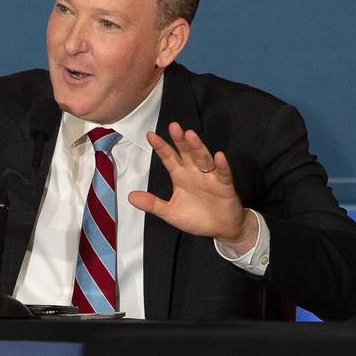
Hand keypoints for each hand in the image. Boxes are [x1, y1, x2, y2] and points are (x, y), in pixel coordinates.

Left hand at [128, 122, 257, 253]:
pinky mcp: (224, 185)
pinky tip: (218, 156)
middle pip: (186, 152)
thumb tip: (130, 197)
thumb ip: (152, 204)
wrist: (220, 229)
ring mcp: (210, 177)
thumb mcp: (170, 212)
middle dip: (180, 140)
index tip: (150, 135)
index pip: (168, 157)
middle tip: (173, 126)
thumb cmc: (196, 217)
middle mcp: (194, 172)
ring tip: (190, 135)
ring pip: (203, 158)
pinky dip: (221, 165)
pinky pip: (223, 173)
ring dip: (197, 147)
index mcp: (180, 175)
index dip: (160, 147)